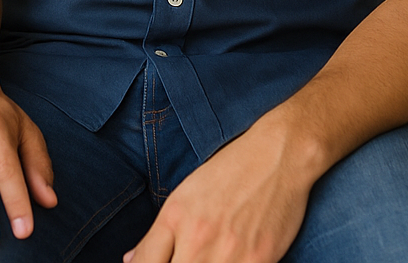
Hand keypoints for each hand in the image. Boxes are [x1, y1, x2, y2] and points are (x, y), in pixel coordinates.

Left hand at [123, 121, 313, 262]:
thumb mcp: (182, 197)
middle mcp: (197, 238)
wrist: (277, 155)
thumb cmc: (227, 173)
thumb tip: (130, 261)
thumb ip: (155, 236)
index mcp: (174, 219)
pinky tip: (227, 261)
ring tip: (204, 259)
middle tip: (184, 257)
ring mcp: (229, 253)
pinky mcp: (259, 261)